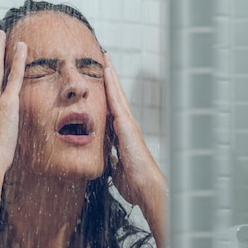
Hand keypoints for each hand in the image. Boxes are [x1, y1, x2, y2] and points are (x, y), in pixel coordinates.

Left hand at [104, 53, 166, 247]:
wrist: (146, 187)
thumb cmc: (133, 181)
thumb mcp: (116, 167)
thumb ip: (111, 159)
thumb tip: (106, 158)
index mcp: (123, 134)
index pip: (113, 109)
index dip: (108, 93)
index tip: (101, 79)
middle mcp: (127, 125)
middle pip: (116, 96)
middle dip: (110, 78)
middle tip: (104, 59)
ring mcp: (128, 124)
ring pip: (117, 94)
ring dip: (111, 76)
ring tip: (105, 59)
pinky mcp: (127, 125)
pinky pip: (116, 101)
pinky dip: (111, 86)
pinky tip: (106, 72)